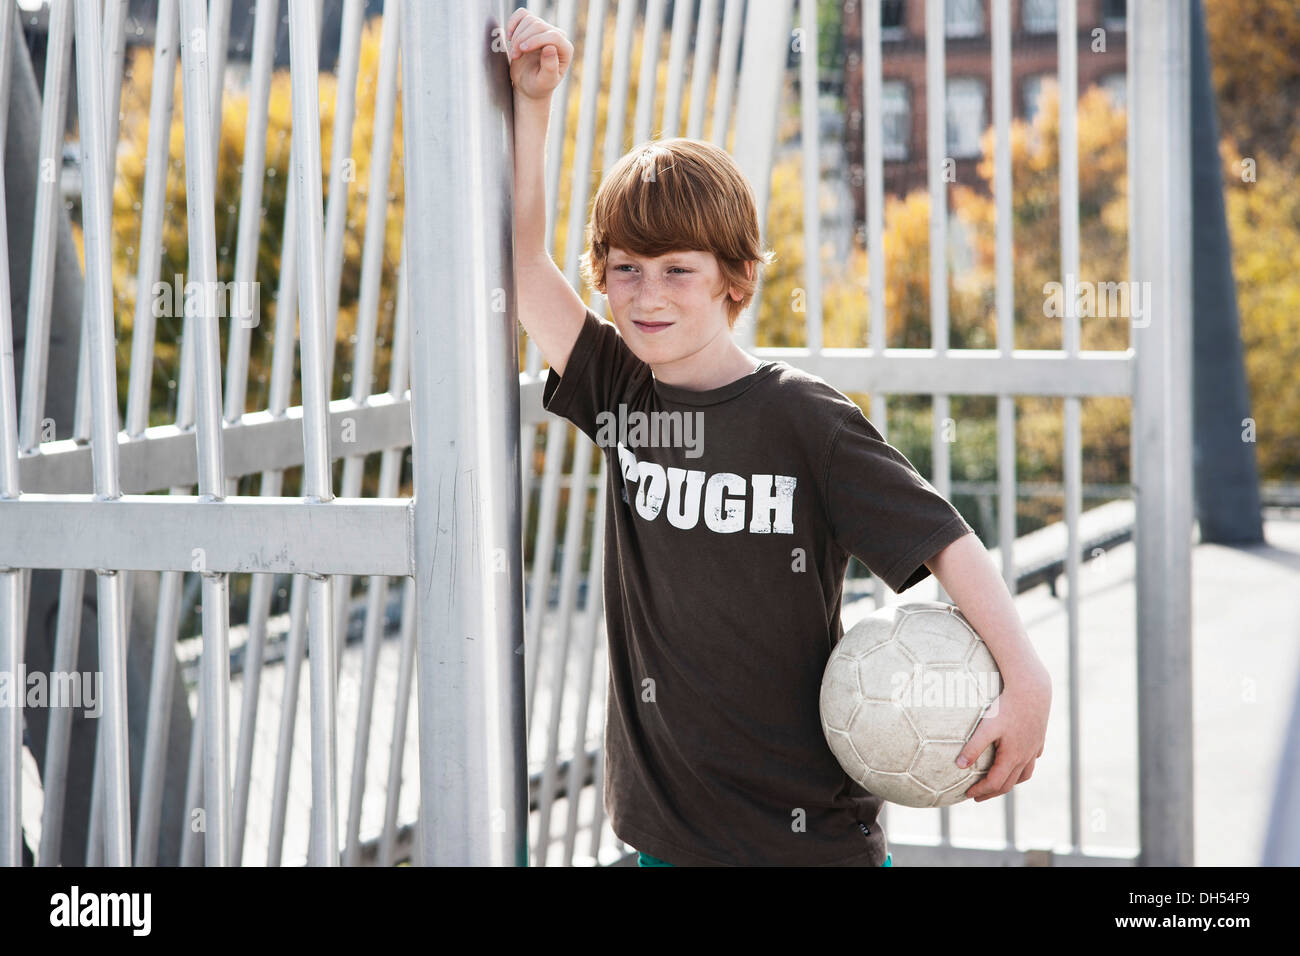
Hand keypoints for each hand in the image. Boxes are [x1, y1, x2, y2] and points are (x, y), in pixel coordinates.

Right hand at [506, 9, 572, 101]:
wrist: (528, 84)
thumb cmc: (538, 86)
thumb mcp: (545, 81)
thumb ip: (550, 67)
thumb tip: (550, 48)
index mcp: (565, 50)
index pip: (553, 36)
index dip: (536, 40)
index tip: (522, 50)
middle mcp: (557, 37)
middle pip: (539, 25)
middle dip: (523, 39)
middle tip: (515, 56)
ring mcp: (544, 30)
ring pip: (529, 20)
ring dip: (516, 36)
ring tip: (514, 53)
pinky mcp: (532, 27)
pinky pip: (522, 14)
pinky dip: (513, 22)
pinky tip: (510, 37)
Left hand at [956, 667, 1050, 801]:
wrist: (1031, 690)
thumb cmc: (1006, 707)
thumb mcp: (986, 727)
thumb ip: (973, 747)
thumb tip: (959, 765)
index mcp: (1012, 757)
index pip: (995, 783)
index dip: (980, 791)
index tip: (967, 794)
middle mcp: (1026, 756)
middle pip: (1009, 784)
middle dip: (992, 792)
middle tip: (977, 796)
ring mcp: (1034, 748)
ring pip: (1024, 774)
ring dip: (1010, 782)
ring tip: (998, 784)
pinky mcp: (1038, 739)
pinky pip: (1033, 759)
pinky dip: (1023, 766)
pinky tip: (1018, 762)